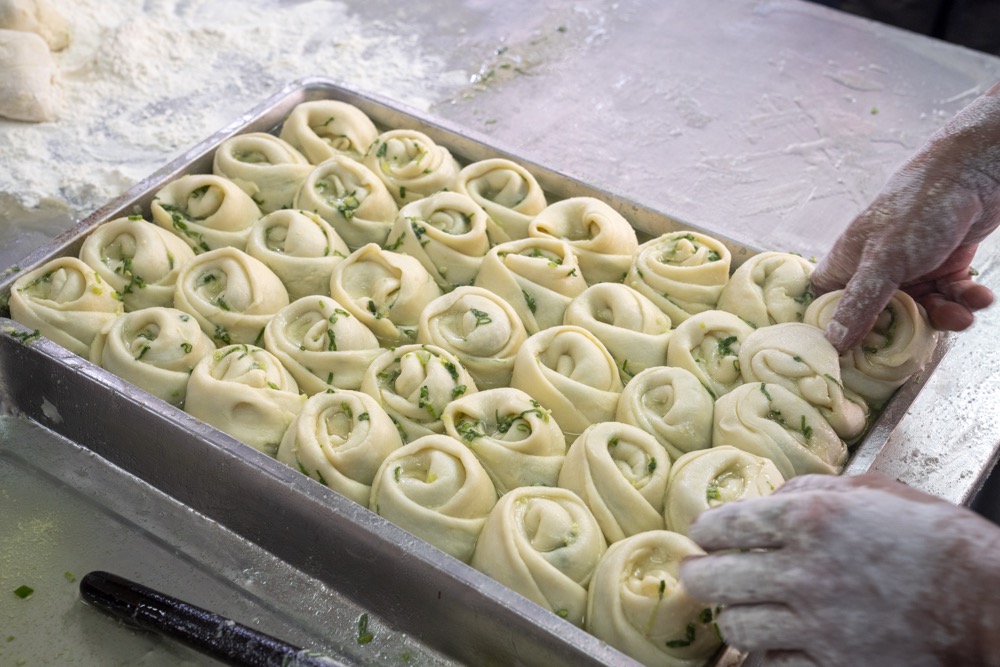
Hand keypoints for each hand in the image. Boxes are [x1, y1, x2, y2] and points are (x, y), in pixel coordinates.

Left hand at [679, 473, 999, 665]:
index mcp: (810, 518)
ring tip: (737, 607)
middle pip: (713, 577)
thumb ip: (814, 489)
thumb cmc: (935, 539)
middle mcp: (804, 570)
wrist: (987, 600)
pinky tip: (770, 642)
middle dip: (698, 573)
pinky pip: (771, 665)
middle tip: (697, 572)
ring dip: (731, 615)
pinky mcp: (833, 665)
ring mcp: (817, 624)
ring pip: (734, 625)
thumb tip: (771, 497)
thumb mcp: (874, 492)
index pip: (723, 525)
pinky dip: (763, 654)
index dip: (705, 531)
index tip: (704, 535)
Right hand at [812, 82, 999, 352]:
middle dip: (907, 330)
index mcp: (847, 265)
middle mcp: (874, 270)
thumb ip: (860, 304)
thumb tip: (831, 344)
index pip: (827, 308)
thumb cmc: (919, 208)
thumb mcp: (886, 261)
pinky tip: (980, 296)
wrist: (977, 172)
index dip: (836, 332)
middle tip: (924, 334)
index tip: (855, 356)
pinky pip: (948, 297)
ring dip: (945, 316)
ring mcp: (909, 270)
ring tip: (965, 313)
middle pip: (879, 319)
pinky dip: (966, 300)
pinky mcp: (941, 266)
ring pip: (919, 312)